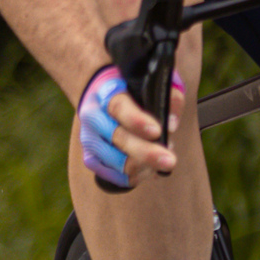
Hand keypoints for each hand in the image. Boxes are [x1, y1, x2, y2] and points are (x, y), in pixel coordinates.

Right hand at [78, 60, 182, 188]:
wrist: (101, 96)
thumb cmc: (133, 90)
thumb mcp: (152, 82)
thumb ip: (167, 97)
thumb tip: (170, 125)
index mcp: (106, 92)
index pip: (119, 107)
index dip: (137, 120)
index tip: (157, 131)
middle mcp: (93, 116)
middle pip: (117, 137)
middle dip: (145, 152)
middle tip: (170, 161)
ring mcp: (89, 138)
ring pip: (114, 160)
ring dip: (143, 166)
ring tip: (164, 162)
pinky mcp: (91, 157)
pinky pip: (111, 175)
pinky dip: (132, 177)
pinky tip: (149, 171)